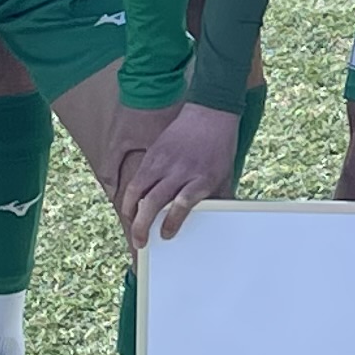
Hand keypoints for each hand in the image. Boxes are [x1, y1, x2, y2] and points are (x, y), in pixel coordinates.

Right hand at [116, 102, 238, 246]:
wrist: (211, 113)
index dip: (172, 222)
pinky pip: (138, 177)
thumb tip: (219, 222)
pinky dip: (131, 194)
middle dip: (143, 225)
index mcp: (202, 178)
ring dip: (131, 210)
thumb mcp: (225, 175)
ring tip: (130, 223)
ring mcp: (165, 161)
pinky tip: (131, 204)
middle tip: (140, 241)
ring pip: (139, 189)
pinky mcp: (154, 153)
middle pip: (155, 201)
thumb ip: (218, 198)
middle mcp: (181, 171)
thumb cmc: (220, 148)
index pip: (183, 204)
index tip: (166, 234)